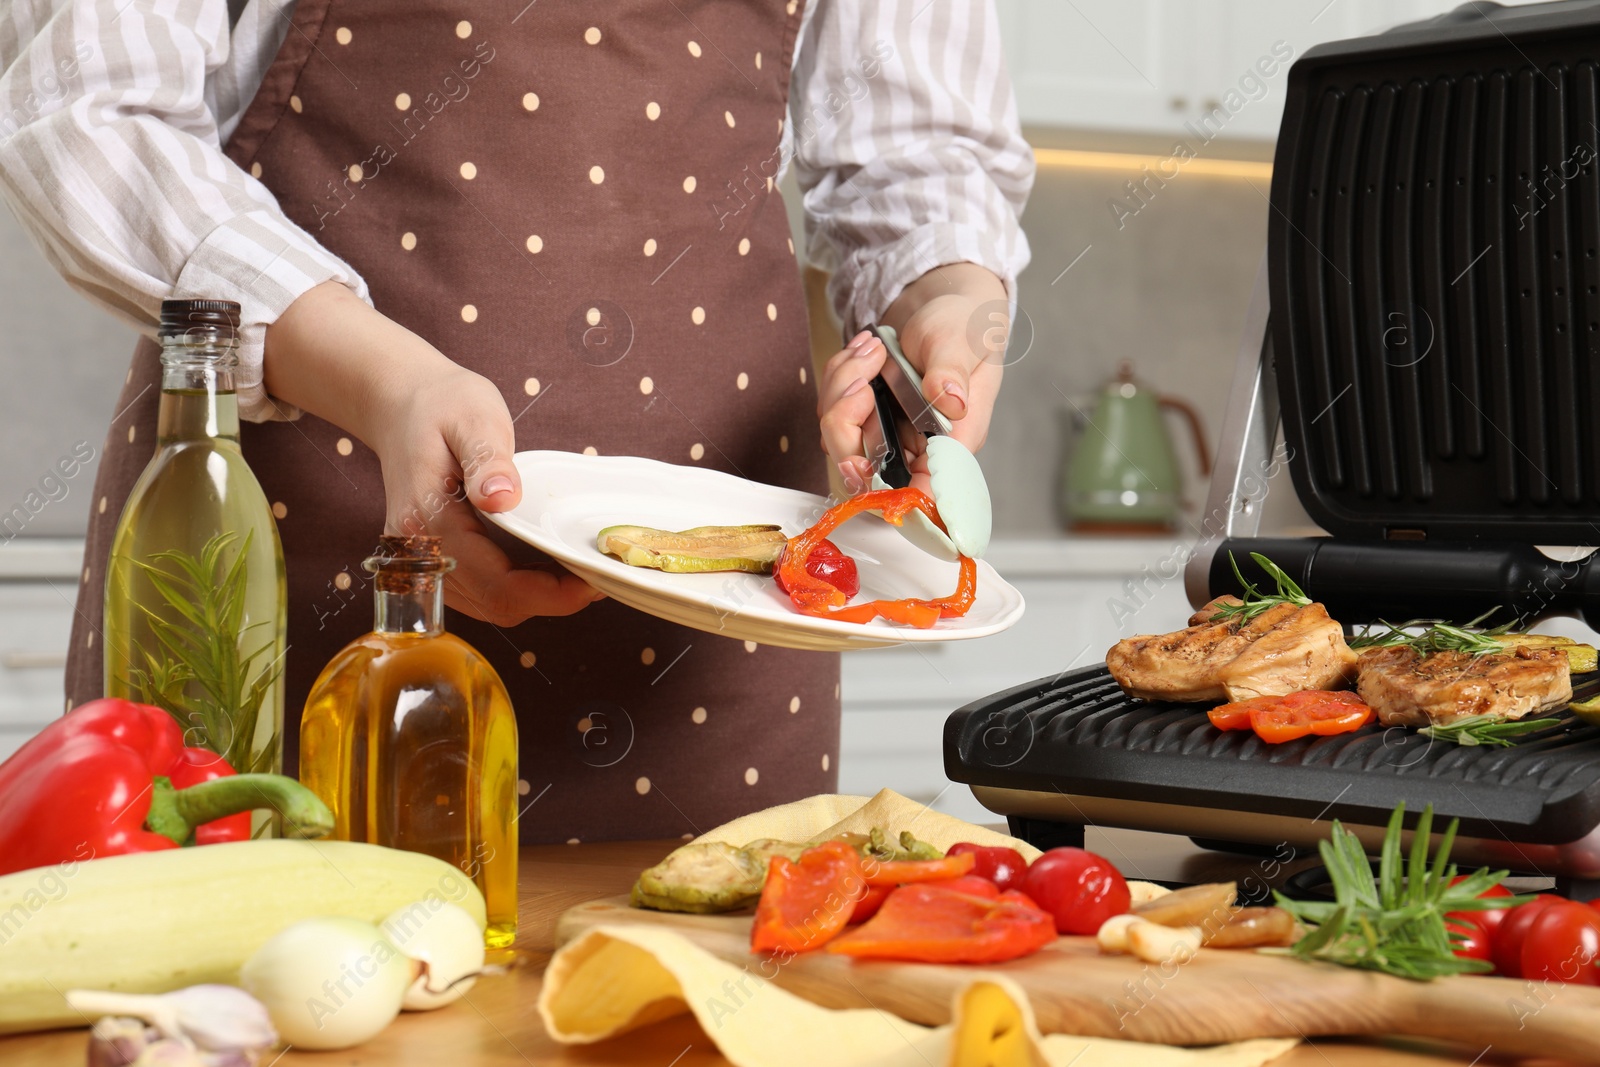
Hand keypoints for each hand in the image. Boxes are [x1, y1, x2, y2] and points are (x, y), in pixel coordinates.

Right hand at [264, 282, 599, 625]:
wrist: (399, 403)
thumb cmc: (441, 405)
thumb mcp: (473, 417)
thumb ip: (489, 460)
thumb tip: (503, 499)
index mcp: (429, 517)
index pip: (495, 583)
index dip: (550, 594)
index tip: (592, 580)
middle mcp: (418, 549)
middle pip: (493, 604)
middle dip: (550, 600)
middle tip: (594, 574)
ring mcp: (421, 559)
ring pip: (486, 606)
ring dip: (535, 599)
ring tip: (574, 570)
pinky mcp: (431, 559)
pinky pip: (477, 594)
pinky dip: (514, 590)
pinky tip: (542, 566)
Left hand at [818, 263, 1006, 495]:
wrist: (944, 307)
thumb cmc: (962, 328)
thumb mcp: (962, 342)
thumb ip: (953, 372)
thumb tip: (951, 402)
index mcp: (950, 444)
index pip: (918, 493)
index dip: (885, 491)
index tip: (861, 463)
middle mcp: (915, 447)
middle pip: (863, 472)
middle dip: (848, 424)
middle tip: (864, 380)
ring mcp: (886, 432)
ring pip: (839, 438)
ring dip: (841, 390)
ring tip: (870, 350)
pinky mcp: (865, 415)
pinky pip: (832, 409)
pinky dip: (838, 377)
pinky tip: (861, 351)